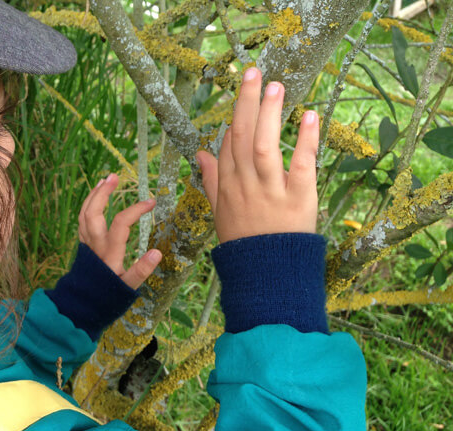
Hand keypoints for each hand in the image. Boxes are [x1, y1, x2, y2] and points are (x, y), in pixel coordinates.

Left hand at [78, 173, 161, 289]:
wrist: (83, 305)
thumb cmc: (109, 296)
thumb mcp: (128, 287)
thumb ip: (141, 270)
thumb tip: (157, 253)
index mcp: (109, 253)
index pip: (121, 223)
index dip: (136, 210)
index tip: (151, 202)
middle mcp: (95, 245)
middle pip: (93, 213)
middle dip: (103, 193)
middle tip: (114, 176)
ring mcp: (86, 244)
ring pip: (84, 214)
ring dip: (93, 195)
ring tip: (104, 180)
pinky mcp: (82, 245)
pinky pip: (82, 221)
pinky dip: (88, 205)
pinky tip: (96, 197)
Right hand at [195, 67, 319, 243]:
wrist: (267, 276)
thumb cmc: (244, 244)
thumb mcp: (220, 212)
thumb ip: (212, 181)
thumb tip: (201, 154)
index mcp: (227, 188)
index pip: (228, 145)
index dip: (236, 116)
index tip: (244, 91)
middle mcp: (245, 186)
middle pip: (242, 137)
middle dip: (247, 102)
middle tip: (254, 72)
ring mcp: (270, 192)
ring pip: (265, 146)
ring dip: (270, 114)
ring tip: (276, 85)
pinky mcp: (299, 200)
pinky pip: (301, 165)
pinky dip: (305, 140)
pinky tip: (310, 116)